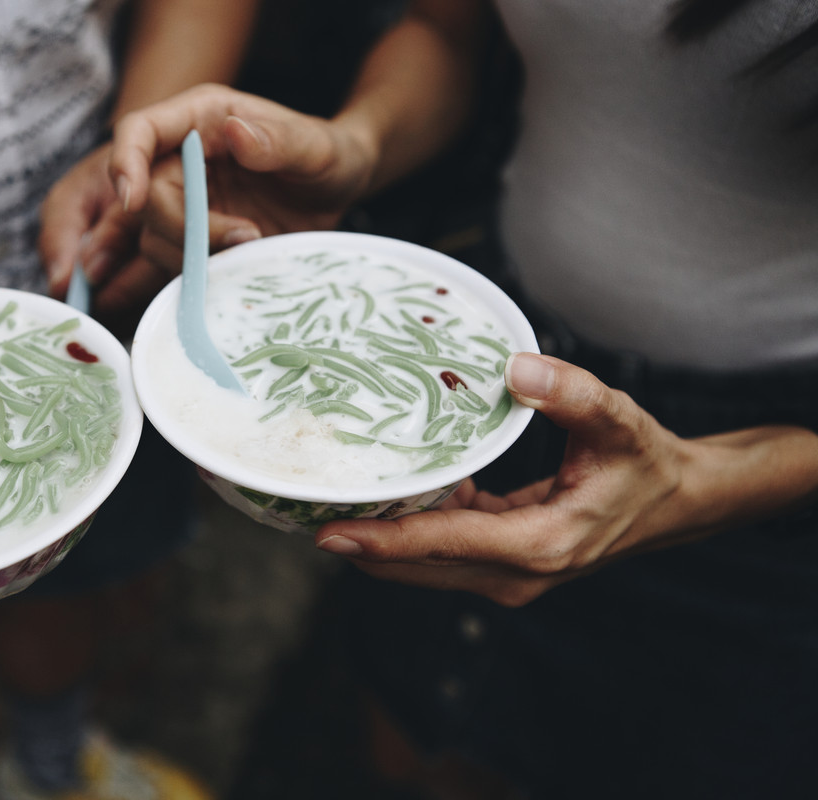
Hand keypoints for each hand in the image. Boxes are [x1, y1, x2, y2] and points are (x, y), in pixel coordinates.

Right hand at [94, 84, 375, 306]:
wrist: (341, 192)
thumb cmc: (330, 154)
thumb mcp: (316, 146)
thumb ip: (279, 140)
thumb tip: (235, 132)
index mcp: (201, 118)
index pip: (139, 132)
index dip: (126, 163)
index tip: (134, 200)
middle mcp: (182, 160)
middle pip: (145, 199)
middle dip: (182, 226)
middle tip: (243, 236)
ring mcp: (187, 203)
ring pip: (154, 238)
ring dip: (194, 254)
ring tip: (252, 245)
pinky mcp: (197, 241)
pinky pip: (175, 264)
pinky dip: (196, 274)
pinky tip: (234, 268)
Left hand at [315, 353, 817, 605]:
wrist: (673, 503)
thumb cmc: (643, 463)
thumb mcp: (619, 422)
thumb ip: (572, 394)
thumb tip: (517, 366)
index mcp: (538, 545)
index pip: (444, 544)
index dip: (384, 542)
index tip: (327, 534)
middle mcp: (513, 573)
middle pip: (416, 565)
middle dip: (360, 542)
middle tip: (302, 506)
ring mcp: (504, 574)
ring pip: (420, 563)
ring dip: (376, 537)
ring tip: (324, 497)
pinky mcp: (497, 561)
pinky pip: (437, 547)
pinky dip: (405, 526)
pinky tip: (380, 488)